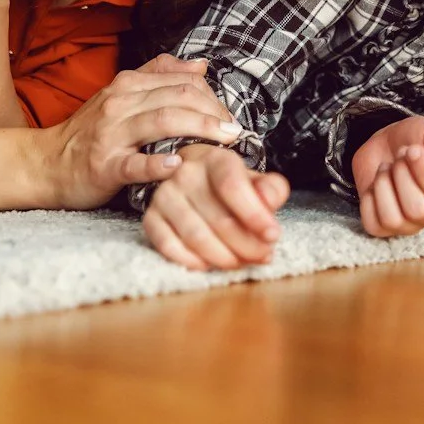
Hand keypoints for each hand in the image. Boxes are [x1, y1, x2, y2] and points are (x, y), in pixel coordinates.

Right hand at [34, 55, 240, 208]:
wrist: (47, 163)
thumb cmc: (91, 132)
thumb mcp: (121, 95)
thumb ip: (159, 76)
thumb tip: (200, 65)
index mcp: (127, 85)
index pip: (181, 81)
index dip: (212, 97)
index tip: (229, 117)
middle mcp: (120, 104)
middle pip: (178, 98)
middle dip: (214, 113)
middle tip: (236, 131)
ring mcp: (111, 135)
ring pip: (162, 122)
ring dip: (199, 130)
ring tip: (224, 141)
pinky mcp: (104, 167)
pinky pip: (135, 164)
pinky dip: (159, 164)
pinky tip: (179, 165)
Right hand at [143, 145, 287, 270]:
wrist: (194, 178)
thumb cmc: (229, 184)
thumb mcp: (255, 181)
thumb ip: (270, 189)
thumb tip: (269, 201)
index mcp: (214, 158)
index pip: (232, 186)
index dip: (255, 215)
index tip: (273, 236)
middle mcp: (184, 173)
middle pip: (218, 219)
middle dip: (247, 245)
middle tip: (263, 256)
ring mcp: (164, 195)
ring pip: (195, 236)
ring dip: (224, 257)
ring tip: (242, 262)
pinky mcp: (150, 217)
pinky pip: (168, 246)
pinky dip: (192, 261)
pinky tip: (210, 264)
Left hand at [351, 115, 423, 237]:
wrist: (388, 142)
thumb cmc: (417, 139)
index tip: (414, 149)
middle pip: (416, 209)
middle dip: (402, 173)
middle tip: (400, 156)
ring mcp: (407, 225)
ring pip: (393, 219)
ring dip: (384, 184)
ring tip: (386, 168)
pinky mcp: (381, 226)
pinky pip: (373, 224)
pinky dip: (369, 199)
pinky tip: (376, 183)